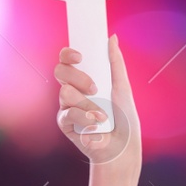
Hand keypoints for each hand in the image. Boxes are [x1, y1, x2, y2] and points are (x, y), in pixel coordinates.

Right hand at [55, 36, 140, 169]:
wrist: (122, 147)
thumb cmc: (125, 118)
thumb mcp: (122, 87)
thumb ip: (115, 63)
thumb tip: (112, 37)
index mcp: (86, 78)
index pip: (69, 60)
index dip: (69, 54)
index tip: (80, 56)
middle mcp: (74, 90)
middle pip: (61, 71)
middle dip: (78, 77)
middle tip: (95, 88)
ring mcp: (67, 106)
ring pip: (65, 92)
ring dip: (87, 103)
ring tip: (102, 114)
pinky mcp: (65, 123)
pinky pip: (67, 113)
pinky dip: (84, 118)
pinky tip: (95, 125)